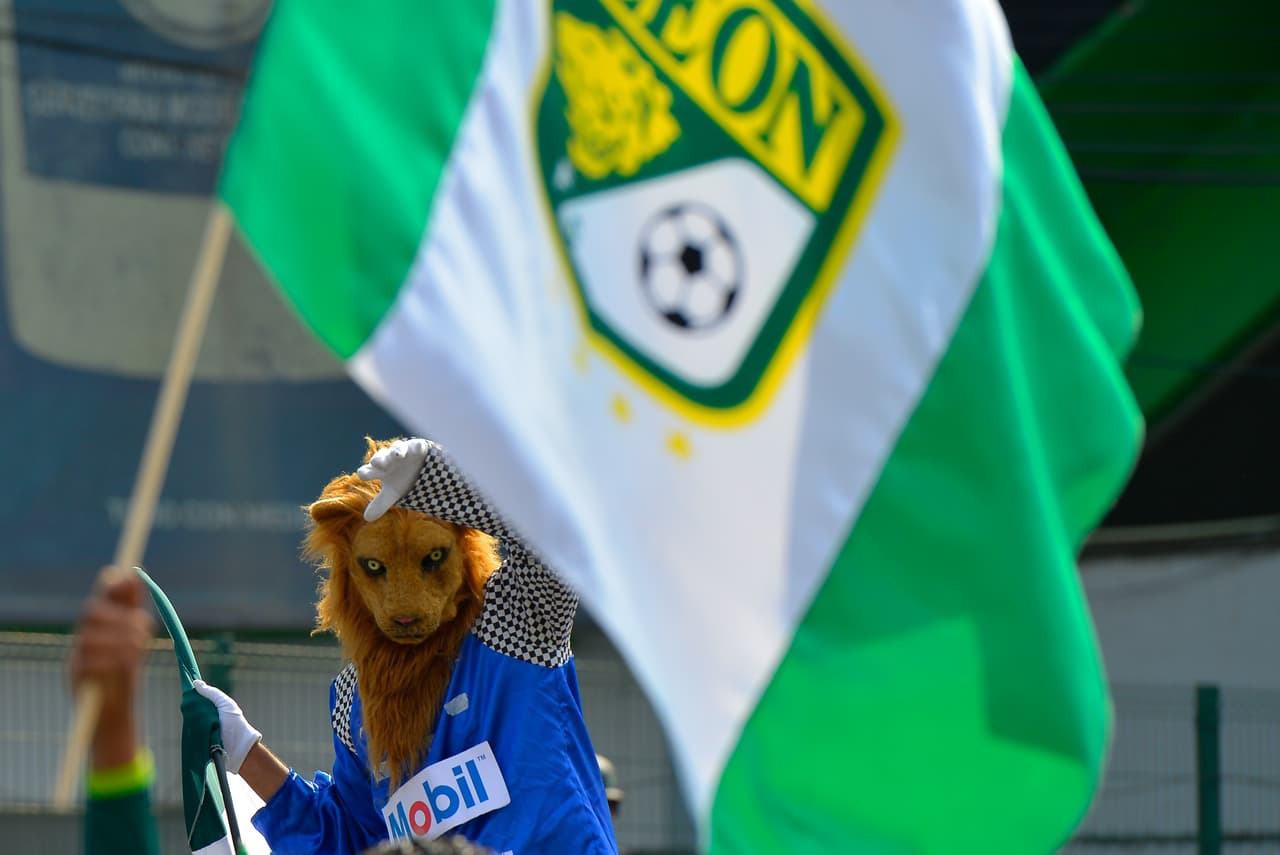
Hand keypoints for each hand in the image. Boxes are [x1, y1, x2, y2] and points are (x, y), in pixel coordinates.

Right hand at [70, 567, 153, 768]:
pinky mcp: (76, 677)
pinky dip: (113, 661)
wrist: (113, 711)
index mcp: (96, 628)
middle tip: (144, 626)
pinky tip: (126, 664)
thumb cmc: (123, 672)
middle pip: (92, 612)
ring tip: (139, 647)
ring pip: (93, 635)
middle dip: (120, 616)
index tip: (128, 577)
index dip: (111, 588)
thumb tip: (132, 574)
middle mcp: (83, 639)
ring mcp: (76, 656)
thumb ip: (130, 609)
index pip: (99, 600)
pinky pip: (91, 662)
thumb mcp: (132, 638)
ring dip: (121, 639)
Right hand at [193, 679, 261, 773]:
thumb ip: (212, 693)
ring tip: (191, 717)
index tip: (185, 693)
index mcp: (211, 709)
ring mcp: (200, 731)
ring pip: (188, 723)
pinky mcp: (197, 743)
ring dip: (189, 721)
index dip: (191, 697)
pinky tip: (188, 729)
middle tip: (186, 706)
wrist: (239, 747)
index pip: (197, 701)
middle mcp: (205, 719)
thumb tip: (195, 683)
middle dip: (188, 709)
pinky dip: (188, 733)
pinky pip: (189, 736)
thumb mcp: (225, 704)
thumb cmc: (235, 723)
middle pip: (191, 712)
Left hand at [357, 437, 433, 521]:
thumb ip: (380, 504)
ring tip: (398, 455)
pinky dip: (416, 447)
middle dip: (379, 460)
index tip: (364, 475)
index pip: (368, 470)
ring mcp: (403, 452)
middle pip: (381, 457)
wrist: (422, 468)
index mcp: (379, 470)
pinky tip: (417, 449)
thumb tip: (367, 518)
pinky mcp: (417, 447)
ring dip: (397, 451)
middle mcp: (388, 459)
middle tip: (378, 464)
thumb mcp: (392, 493)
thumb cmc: (402, 480)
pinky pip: (416, 445)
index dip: (366, 472)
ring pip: (397, 449)